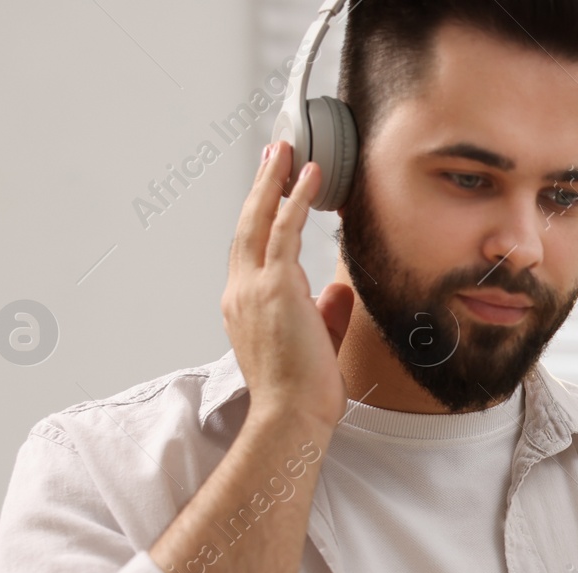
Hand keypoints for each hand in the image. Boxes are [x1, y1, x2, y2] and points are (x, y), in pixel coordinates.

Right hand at [222, 141, 354, 430]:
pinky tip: (309, 176)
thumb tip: (338, 289)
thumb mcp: (317, 343)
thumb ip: (326, 313)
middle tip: (273, 154)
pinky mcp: (275, 287)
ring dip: (274, 181)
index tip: (269, 192)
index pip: (250, 252)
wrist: (292, 416)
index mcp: (244, 307)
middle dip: (260, 187)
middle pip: (246, 226)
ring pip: (259, 220)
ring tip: (287, 151)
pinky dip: (296, 199)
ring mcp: (253, 288)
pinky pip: (284, 230)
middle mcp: (240, 293)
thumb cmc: (303, 391)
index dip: (259, 218)